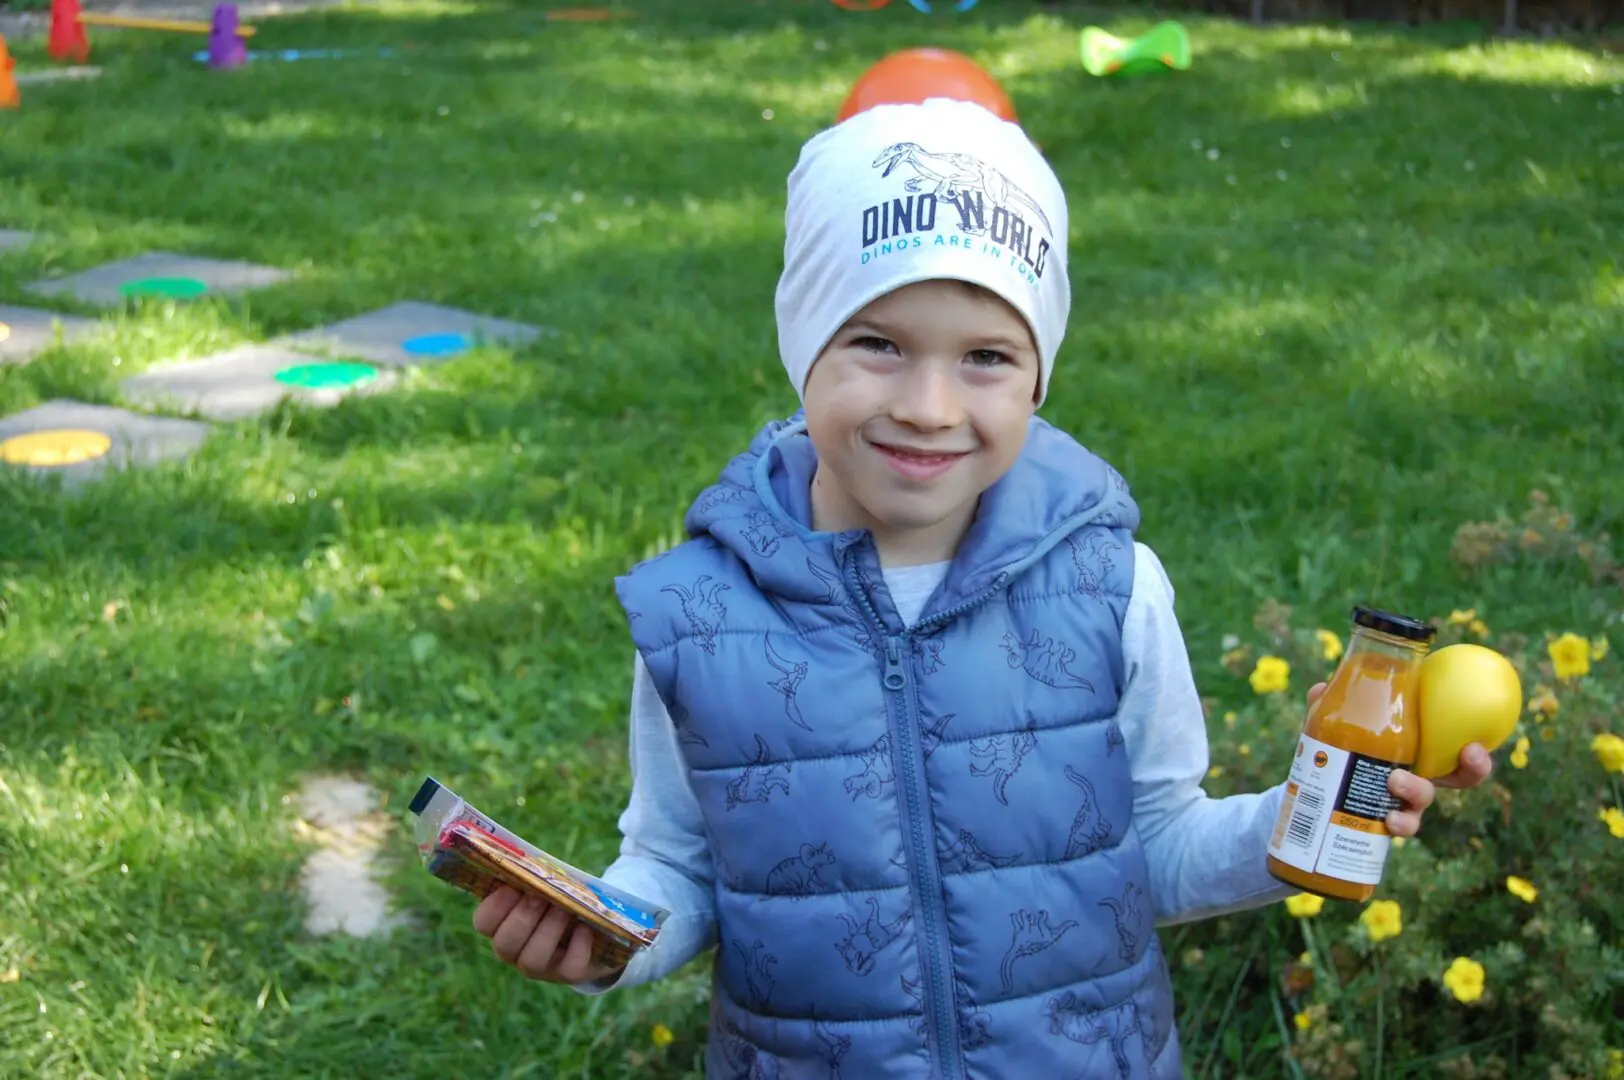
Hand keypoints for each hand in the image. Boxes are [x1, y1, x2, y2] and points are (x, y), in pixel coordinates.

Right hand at [472, 885, 624, 984]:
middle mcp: (516, 951)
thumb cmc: (560, 897)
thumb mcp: (545, 886)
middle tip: (540, 897)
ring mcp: (541, 967)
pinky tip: (585, 928)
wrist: (594, 923)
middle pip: (504, 944)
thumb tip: (529, 862)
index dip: (494, 906)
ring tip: (565, 910)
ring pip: (533, 960)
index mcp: (502, 926)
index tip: (513, 887)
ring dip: (549, 930)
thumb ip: (533, 877)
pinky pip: (569, 968)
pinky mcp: (568, 974)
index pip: (483, 922)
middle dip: (522, 918)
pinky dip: (578, 947)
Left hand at [1304, 682, 1495, 838]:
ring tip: (1394, 782)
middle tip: (1445, 760)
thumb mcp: (1340, 722)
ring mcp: (1403, 804)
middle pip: (1455, 781)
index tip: (1474, 747)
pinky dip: (1398, 827)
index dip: (1477, 758)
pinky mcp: (1383, 823)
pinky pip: (1398, 830)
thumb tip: (1319, 689)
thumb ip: (1331, 706)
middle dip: (1468, 773)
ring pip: (1422, 808)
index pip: (1460, 756)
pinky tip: (1388, 824)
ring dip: (1415, 794)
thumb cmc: (1344, 744)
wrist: (1322, 781)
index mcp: (1419, 753)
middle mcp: (1418, 779)